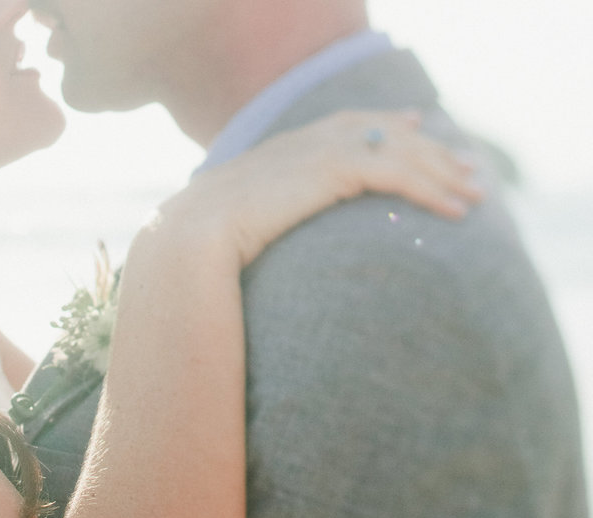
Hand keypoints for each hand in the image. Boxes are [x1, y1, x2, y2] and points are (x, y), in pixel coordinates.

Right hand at [144, 110, 483, 267]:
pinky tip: (456, 211)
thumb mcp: (233, 224)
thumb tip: (252, 244)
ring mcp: (320, 149)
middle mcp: (307, 140)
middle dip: (432, 147)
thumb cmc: (201, 244)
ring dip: (444, 171)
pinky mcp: (335, 169)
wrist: (191, 238)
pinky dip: (433, 190)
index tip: (417, 125)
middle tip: (468, 166)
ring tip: (477, 194)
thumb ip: (256, 219)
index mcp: (285, 148)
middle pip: (385, 132)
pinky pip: (399, 173)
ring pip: (402, 150)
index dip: (386, 123)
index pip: (349, 124)